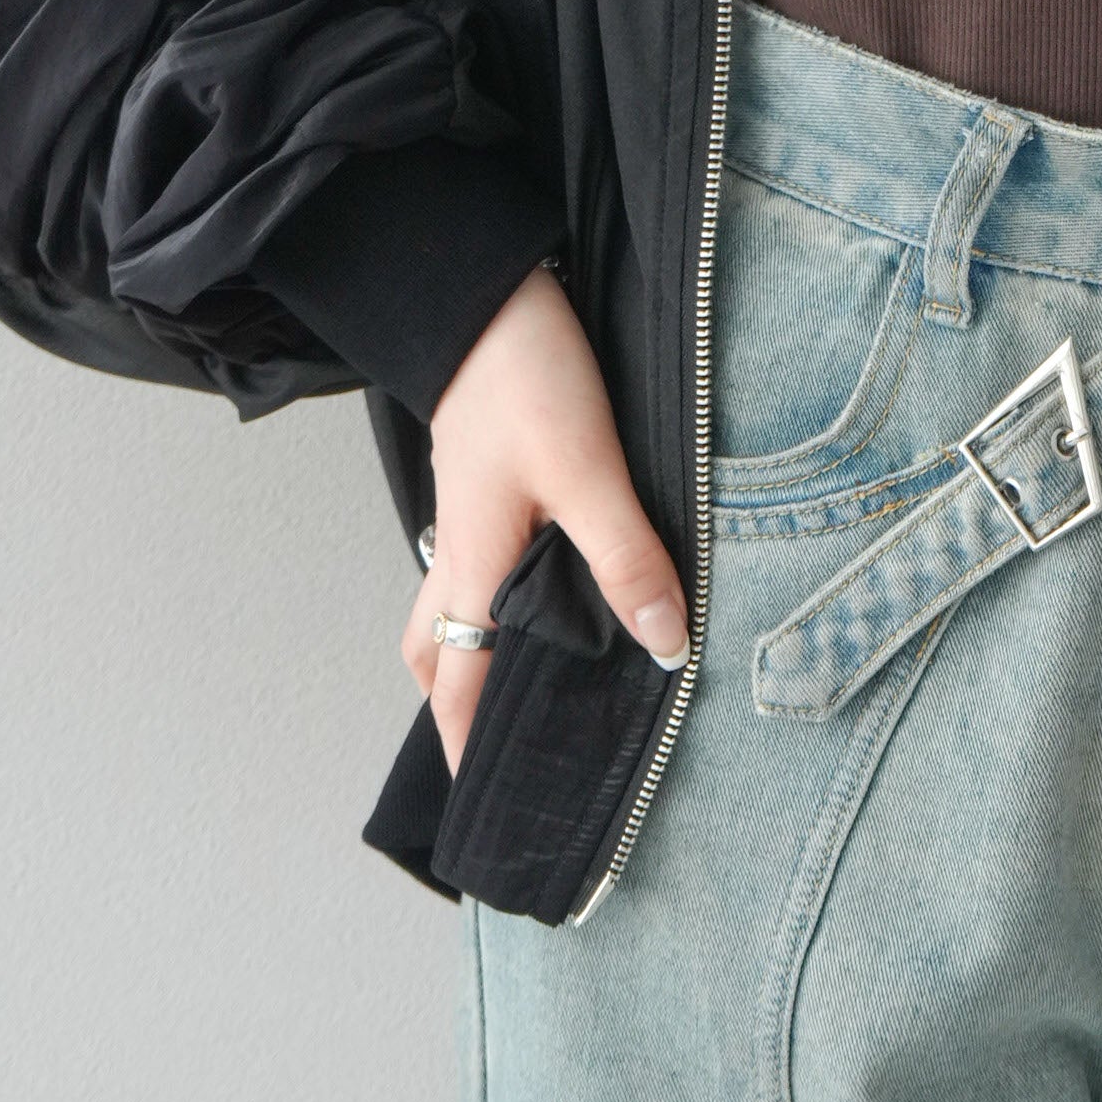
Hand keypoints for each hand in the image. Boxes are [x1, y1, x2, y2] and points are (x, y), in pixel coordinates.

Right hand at [401, 265, 688, 774]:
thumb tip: (666, 645)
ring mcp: (464, 514)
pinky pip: (475, 563)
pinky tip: (543, 589)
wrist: (484, 293)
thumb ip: (628, 559)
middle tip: (493, 752)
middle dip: (457, 708)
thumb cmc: (526, 378)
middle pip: (436, 654)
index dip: (467, 749)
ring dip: (472, 651)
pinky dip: (494, 598)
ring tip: (521, 685)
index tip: (480, 809)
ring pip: (449, 606)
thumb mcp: (591, 474)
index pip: (456, 686)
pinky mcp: (484, 482)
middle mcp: (456, 550)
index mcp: (472, 567)